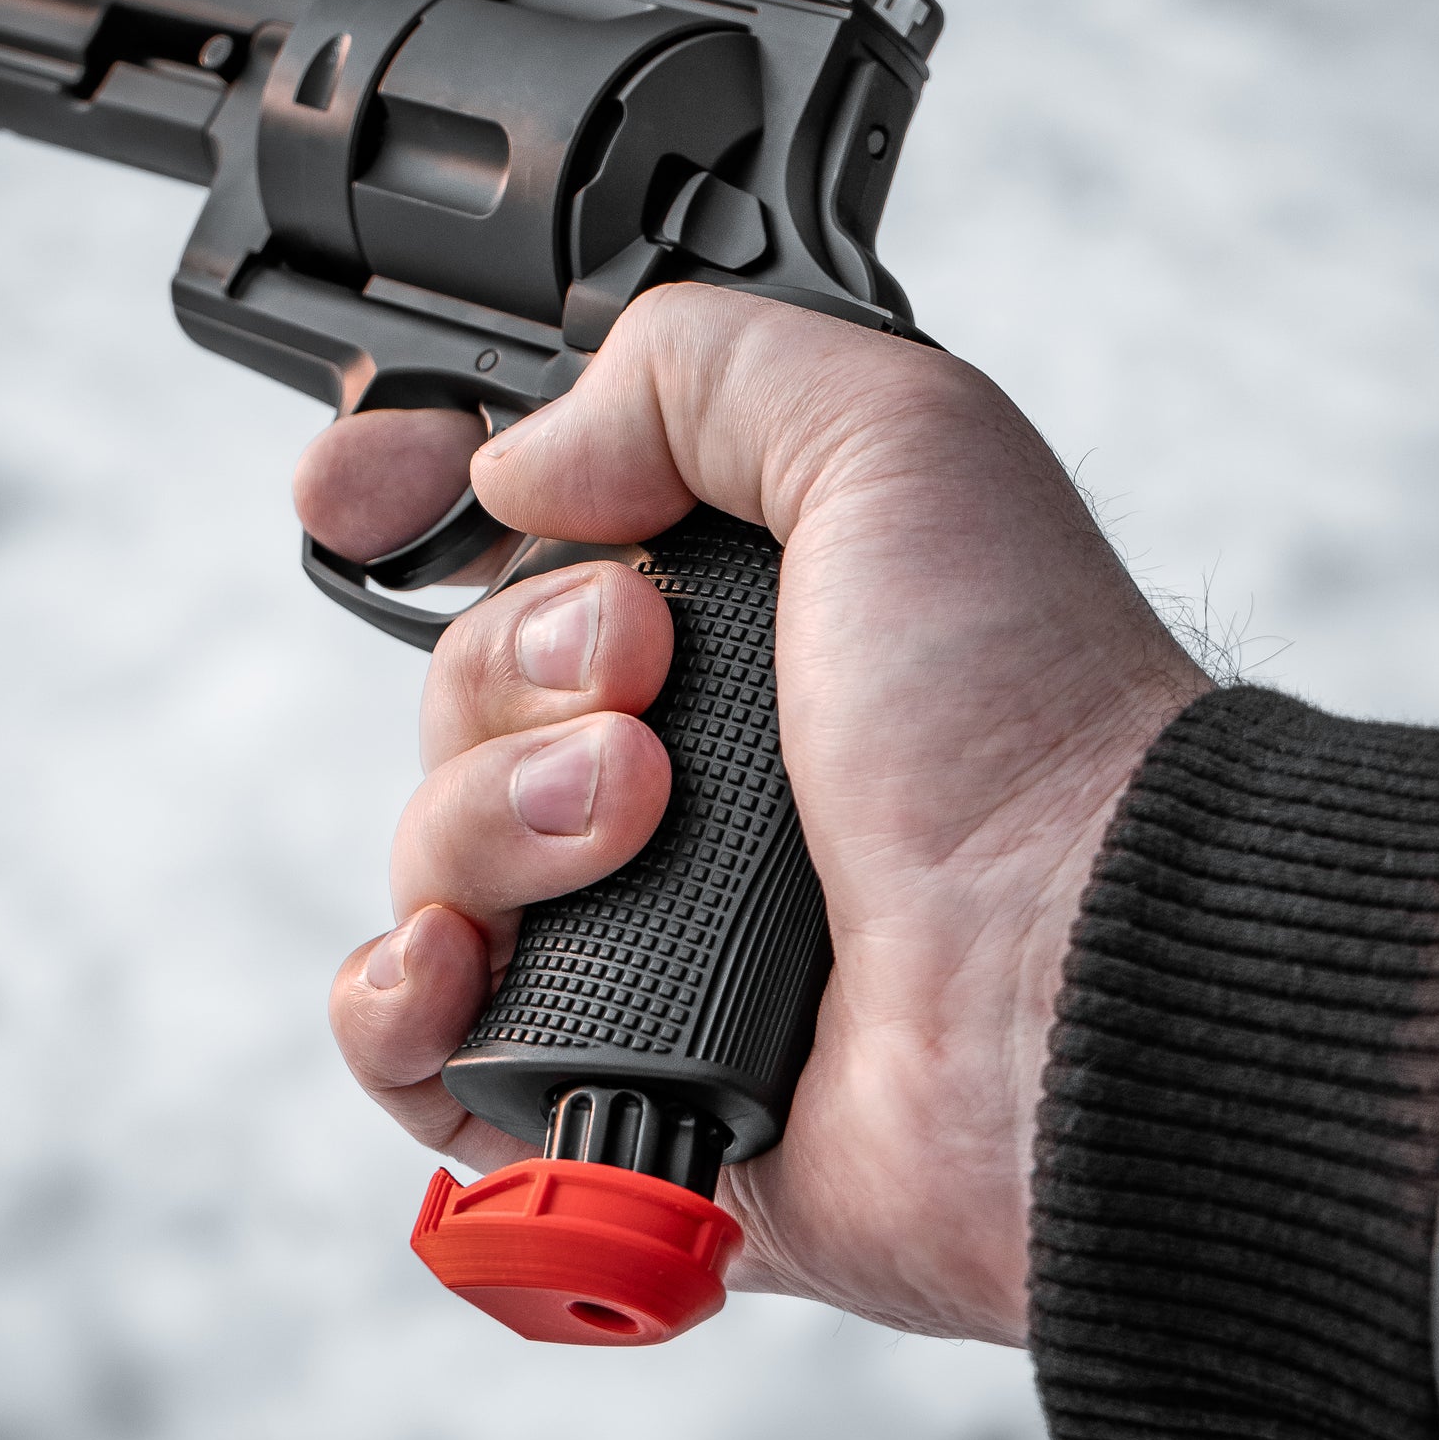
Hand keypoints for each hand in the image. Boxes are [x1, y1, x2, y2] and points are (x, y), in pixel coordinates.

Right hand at [298, 284, 1208, 1344]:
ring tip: (630, 815)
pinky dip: (402, 997)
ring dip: (494, 814)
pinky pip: (408, 1035)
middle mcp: (674, 756)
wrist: (1080, 978)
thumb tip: (523, 457)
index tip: (358, 489)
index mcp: (733, 615)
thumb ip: (701, 371)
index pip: (516, 537)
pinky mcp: (596, 1067)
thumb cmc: (1024, 715)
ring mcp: (633, 915)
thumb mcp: (895, 439)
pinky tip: (461, 966)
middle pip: (454, 684)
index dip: (414, 499)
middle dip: (516, 664)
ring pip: (426, 842)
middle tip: (644, 675)